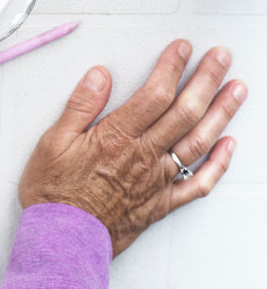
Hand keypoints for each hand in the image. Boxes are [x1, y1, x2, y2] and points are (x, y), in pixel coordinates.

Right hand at [18, 40, 245, 255]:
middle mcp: (143, 156)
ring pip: (198, 141)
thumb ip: (80, 106)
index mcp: (116, 137)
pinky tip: (228, 145)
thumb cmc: (53, 193)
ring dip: (221, 113)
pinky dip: (218, 163)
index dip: (171, 67)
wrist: (62, 239)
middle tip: (221, 57)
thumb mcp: (51, 141)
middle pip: (184, 112)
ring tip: (236, 90)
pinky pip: (198, 183)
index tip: (182, 48)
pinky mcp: (161, 202)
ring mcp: (157, 180)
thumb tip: (99, 76)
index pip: (153, 94)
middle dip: (206, 79)